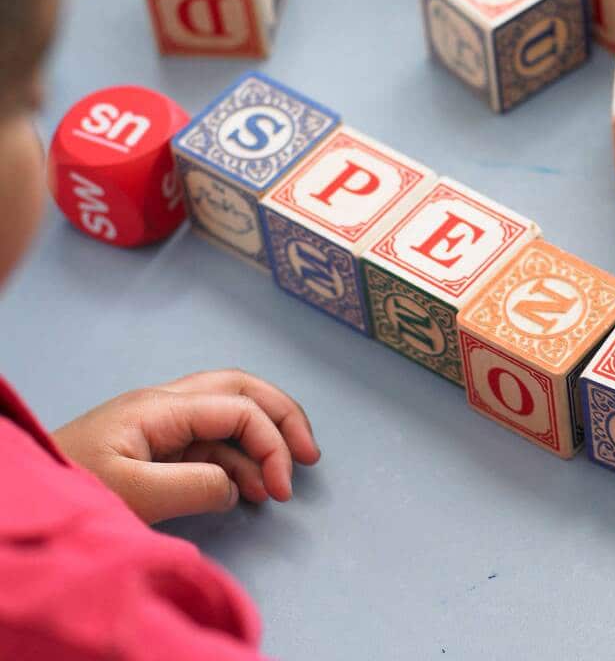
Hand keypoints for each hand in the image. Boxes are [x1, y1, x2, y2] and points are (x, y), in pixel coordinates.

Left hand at [52, 369, 320, 523]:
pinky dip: (238, 460)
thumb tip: (236, 485)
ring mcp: (159, 423)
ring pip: (228, 413)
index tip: (283, 489)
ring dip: (262, 442)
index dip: (272, 443)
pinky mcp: (154, 446)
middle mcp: (164, 404)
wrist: (19, 499)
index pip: (238, 409)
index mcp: (159, 408)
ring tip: (279, 486)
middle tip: (310, 454)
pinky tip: (248, 490)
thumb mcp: (134, 494)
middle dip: (283, 417)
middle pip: (241, 389)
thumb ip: (196, 486)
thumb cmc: (71, 489)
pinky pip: (210, 441)